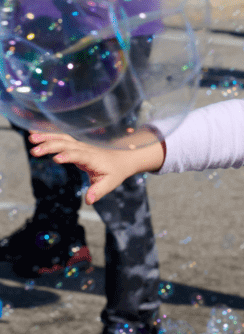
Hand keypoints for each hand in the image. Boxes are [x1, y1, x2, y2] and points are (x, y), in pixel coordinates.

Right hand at [28, 130, 164, 204]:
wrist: (124, 158)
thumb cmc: (115, 172)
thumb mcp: (110, 184)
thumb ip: (98, 191)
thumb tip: (88, 201)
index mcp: (92, 158)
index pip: (79, 155)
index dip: (68, 156)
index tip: (56, 159)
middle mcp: (85, 149)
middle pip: (67, 144)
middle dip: (50, 146)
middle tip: (34, 151)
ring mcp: (80, 145)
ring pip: (63, 138)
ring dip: (47, 137)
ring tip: (31, 138)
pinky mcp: (76, 145)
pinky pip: (61, 138)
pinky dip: (49, 134)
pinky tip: (34, 132)